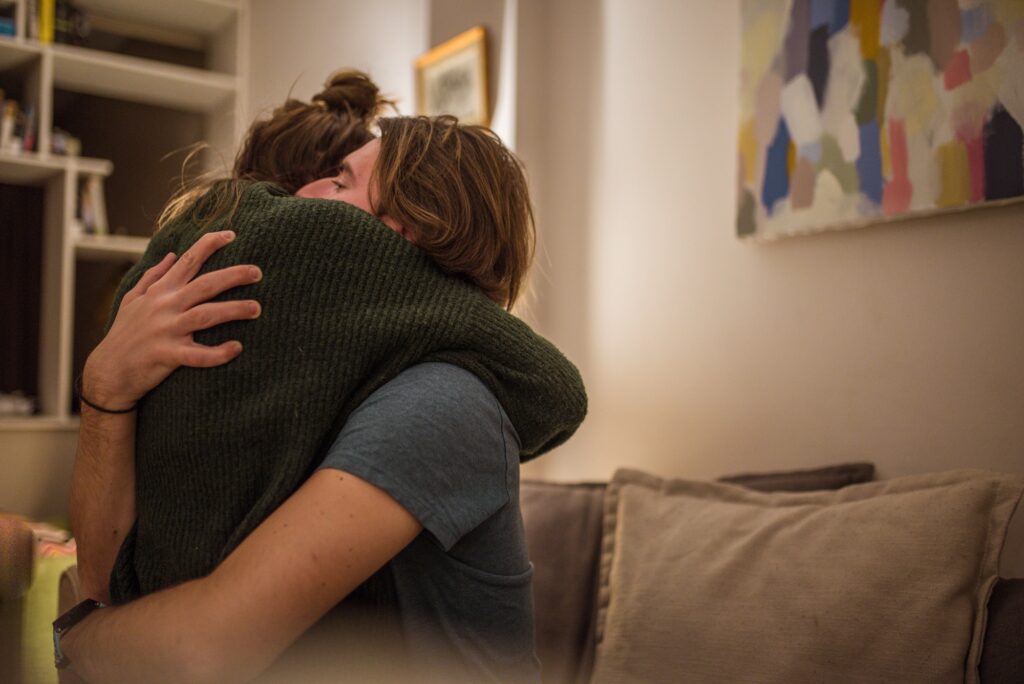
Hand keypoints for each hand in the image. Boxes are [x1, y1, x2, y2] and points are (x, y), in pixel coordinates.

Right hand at [82, 230, 262, 408]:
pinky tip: (237, 348)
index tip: (231, 234)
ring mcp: (166, 330)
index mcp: (160, 291)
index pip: (188, 261)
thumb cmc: (124, 334)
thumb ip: (153, 276)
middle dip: (233, 276)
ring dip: (233, 310)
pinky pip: (196, 355)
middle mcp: (164, 306)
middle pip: (204, 285)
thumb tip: (170, 255)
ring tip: (256, 308)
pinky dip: (217, 353)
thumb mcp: (132, 299)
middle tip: (258, 272)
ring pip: (205, 315)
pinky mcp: (167, 355)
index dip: (209, 245)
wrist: (108, 371)